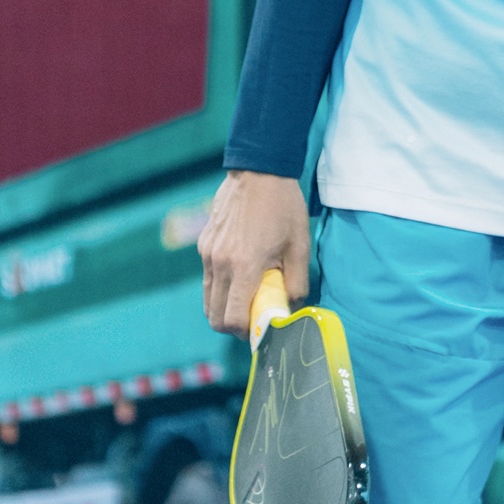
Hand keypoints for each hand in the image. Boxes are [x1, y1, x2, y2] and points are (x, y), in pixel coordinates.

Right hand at [199, 170, 309, 338]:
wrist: (258, 170)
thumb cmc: (284, 207)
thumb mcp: (300, 246)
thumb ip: (296, 283)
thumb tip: (292, 307)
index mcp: (244, 266)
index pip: (233, 319)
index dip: (246, 332)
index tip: (261, 329)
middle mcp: (220, 264)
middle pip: (215, 317)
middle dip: (233, 326)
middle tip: (254, 319)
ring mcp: (208, 254)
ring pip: (208, 300)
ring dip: (224, 308)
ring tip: (247, 298)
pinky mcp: (204, 245)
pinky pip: (208, 279)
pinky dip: (220, 288)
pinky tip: (240, 274)